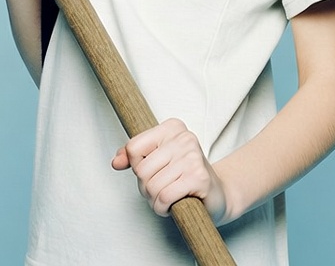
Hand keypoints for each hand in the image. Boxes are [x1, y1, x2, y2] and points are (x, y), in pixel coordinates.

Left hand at [112, 118, 226, 223]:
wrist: (219, 195)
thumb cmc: (185, 176)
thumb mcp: (158, 161)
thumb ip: (134, 158)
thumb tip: (116, 161)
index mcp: (172, 127)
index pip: (134, 147)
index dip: (137, 167)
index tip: (152, 171)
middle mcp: (184, 138)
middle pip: (141, 170)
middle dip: (146, 188)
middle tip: (161, 190)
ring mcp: (192, 156)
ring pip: (152, 186)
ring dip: (155, 201)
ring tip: (168, 197)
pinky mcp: (198, 177)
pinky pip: (164, 197)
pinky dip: (163, 207)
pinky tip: (174, 205)